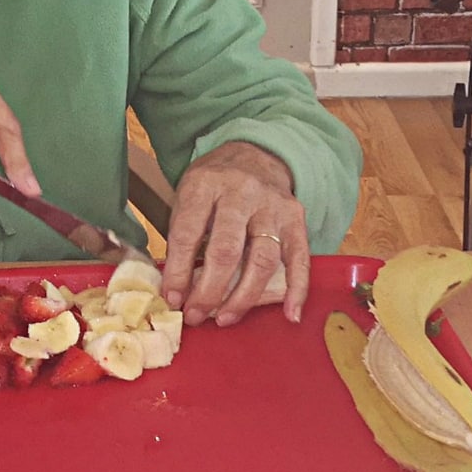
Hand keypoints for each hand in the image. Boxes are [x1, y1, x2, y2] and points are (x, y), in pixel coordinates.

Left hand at [161, 141, 309, 328]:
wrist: (256, 152)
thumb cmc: (215, 184)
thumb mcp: (189, 193)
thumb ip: (184, 234)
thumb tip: (176, 288)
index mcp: (206, 183)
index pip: (189, 232)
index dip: (179, 271)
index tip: (172, 298)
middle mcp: (241, 192)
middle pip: (227, 250)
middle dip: (209, 291)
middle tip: (195, 315)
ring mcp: (272, 206)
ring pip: (262, 259)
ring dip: (243, 297)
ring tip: (225, 318)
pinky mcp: (295, 218)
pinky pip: (300, 258)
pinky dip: (297, 289)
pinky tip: (290, 314)